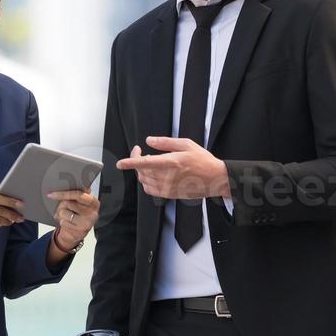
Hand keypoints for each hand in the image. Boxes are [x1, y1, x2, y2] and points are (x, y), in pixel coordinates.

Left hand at [49, 189, 99, 247]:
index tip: (52, 194)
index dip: (63, 194)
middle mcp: (93, 212)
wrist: (77, 232)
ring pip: (64, 213)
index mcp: (94, 202)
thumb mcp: (81, 203)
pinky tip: (66, 222)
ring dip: (60, 214)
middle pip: (68, 203)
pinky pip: (64, 222)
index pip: (78, 194)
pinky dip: (62, 221)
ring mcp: (88, 222)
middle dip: (61, 205)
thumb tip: (71, 182)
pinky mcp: (81, 230)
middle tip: (60, 207)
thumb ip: (79, 193)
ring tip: (65, 215)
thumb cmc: (78, 214)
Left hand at [116, 137, 230, 200]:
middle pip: (142, 171)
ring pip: (144, 180)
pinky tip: (152, 175)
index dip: (131, 162)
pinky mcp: (169, 194)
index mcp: (172, 162)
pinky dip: (146, 182)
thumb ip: (166, 142)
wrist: (215, 179)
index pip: (146, 163)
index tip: (119, 164)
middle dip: (137, 161)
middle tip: (140, 152)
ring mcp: (168, 187)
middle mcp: (169, 176)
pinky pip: (150, 190)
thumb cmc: (203, 160)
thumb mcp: (187, 144)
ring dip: (142, 171)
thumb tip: (149, 140)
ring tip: (150, 162)